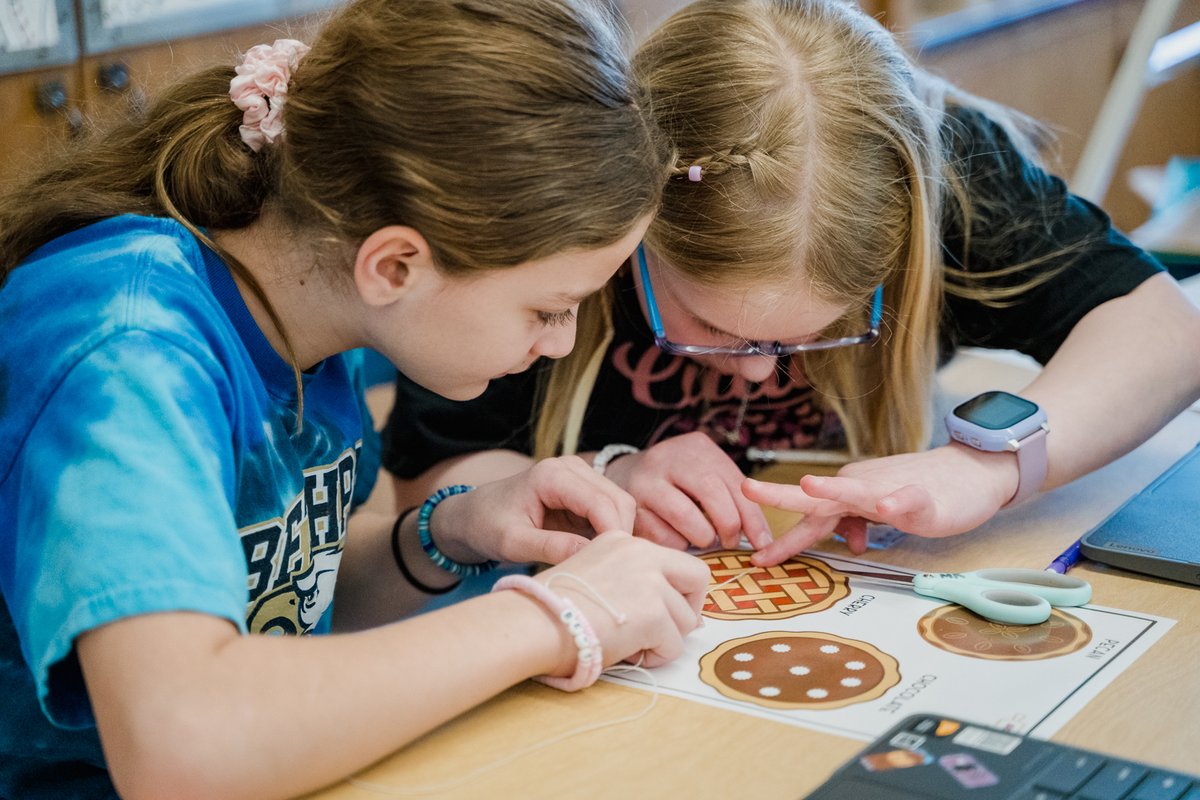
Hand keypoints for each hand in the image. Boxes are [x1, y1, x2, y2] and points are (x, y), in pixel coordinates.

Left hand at [432, 456, 636, 564]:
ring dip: (618, 535)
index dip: (613, 534)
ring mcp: (581, 477)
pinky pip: (611, 512)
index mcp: (552, 475)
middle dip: (621, 536)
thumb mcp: (513, 542)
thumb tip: (592, 556)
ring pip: (620, 506)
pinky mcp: (584, 492)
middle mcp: (572, 468)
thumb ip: (550, 547)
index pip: (601, 503)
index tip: (614, 566)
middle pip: (619, 501)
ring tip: (604, 564)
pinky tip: (600, 556)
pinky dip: (611, 534)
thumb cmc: (487, 526)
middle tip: (611, 570)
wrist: (474, 515)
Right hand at [539, 531, 709, 668]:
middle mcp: (641, 553)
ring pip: (686, 620)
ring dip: (664, 639)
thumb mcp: (595, 579)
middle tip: (664, 630)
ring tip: (631, 646)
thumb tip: (687, 617)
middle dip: (688, 609)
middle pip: (697, 578)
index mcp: (623, 541)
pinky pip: (674, 645)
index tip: (662, 611)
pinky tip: (628, 654)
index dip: (677, 591)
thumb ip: (634, 585)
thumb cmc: (552, 610)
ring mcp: (649, 581)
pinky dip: (655, 657)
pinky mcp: (652, 613)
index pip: (675, 561)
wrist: (531, 624)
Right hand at [603, 432, 771, 550]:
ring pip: (684, 515)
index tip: (762, 542)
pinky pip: (661, 535)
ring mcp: (646, 480)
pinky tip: (678, 538)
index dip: (753, 517)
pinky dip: (677, 544)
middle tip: (728, 541)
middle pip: (711, 492)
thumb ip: (731, 497)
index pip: (735, 482)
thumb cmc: (677, 482)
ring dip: (701, 536)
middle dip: (728, 525)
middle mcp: (669, 457)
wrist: (623, 475)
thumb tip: (761, 537)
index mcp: (697, 447)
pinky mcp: (629, 506)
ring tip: (702, 539)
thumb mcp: (705, 475)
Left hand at [742, 442, 1019, 564]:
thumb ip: (860, 523)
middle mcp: (860, 488)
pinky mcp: (922, 496)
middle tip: (746, 489)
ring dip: (832, 489)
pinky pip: (907, 499)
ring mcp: (889, 490)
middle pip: (816, 497)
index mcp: (848, 496)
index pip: (808, 518)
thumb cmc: (923, 492)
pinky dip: (898, 503)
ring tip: (809, 486)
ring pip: (855, 490)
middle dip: (780, 496)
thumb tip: (848, 541)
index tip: (755, 558)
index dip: (782, 539)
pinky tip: (888, 508)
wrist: (971, 473)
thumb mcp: (882, 514)